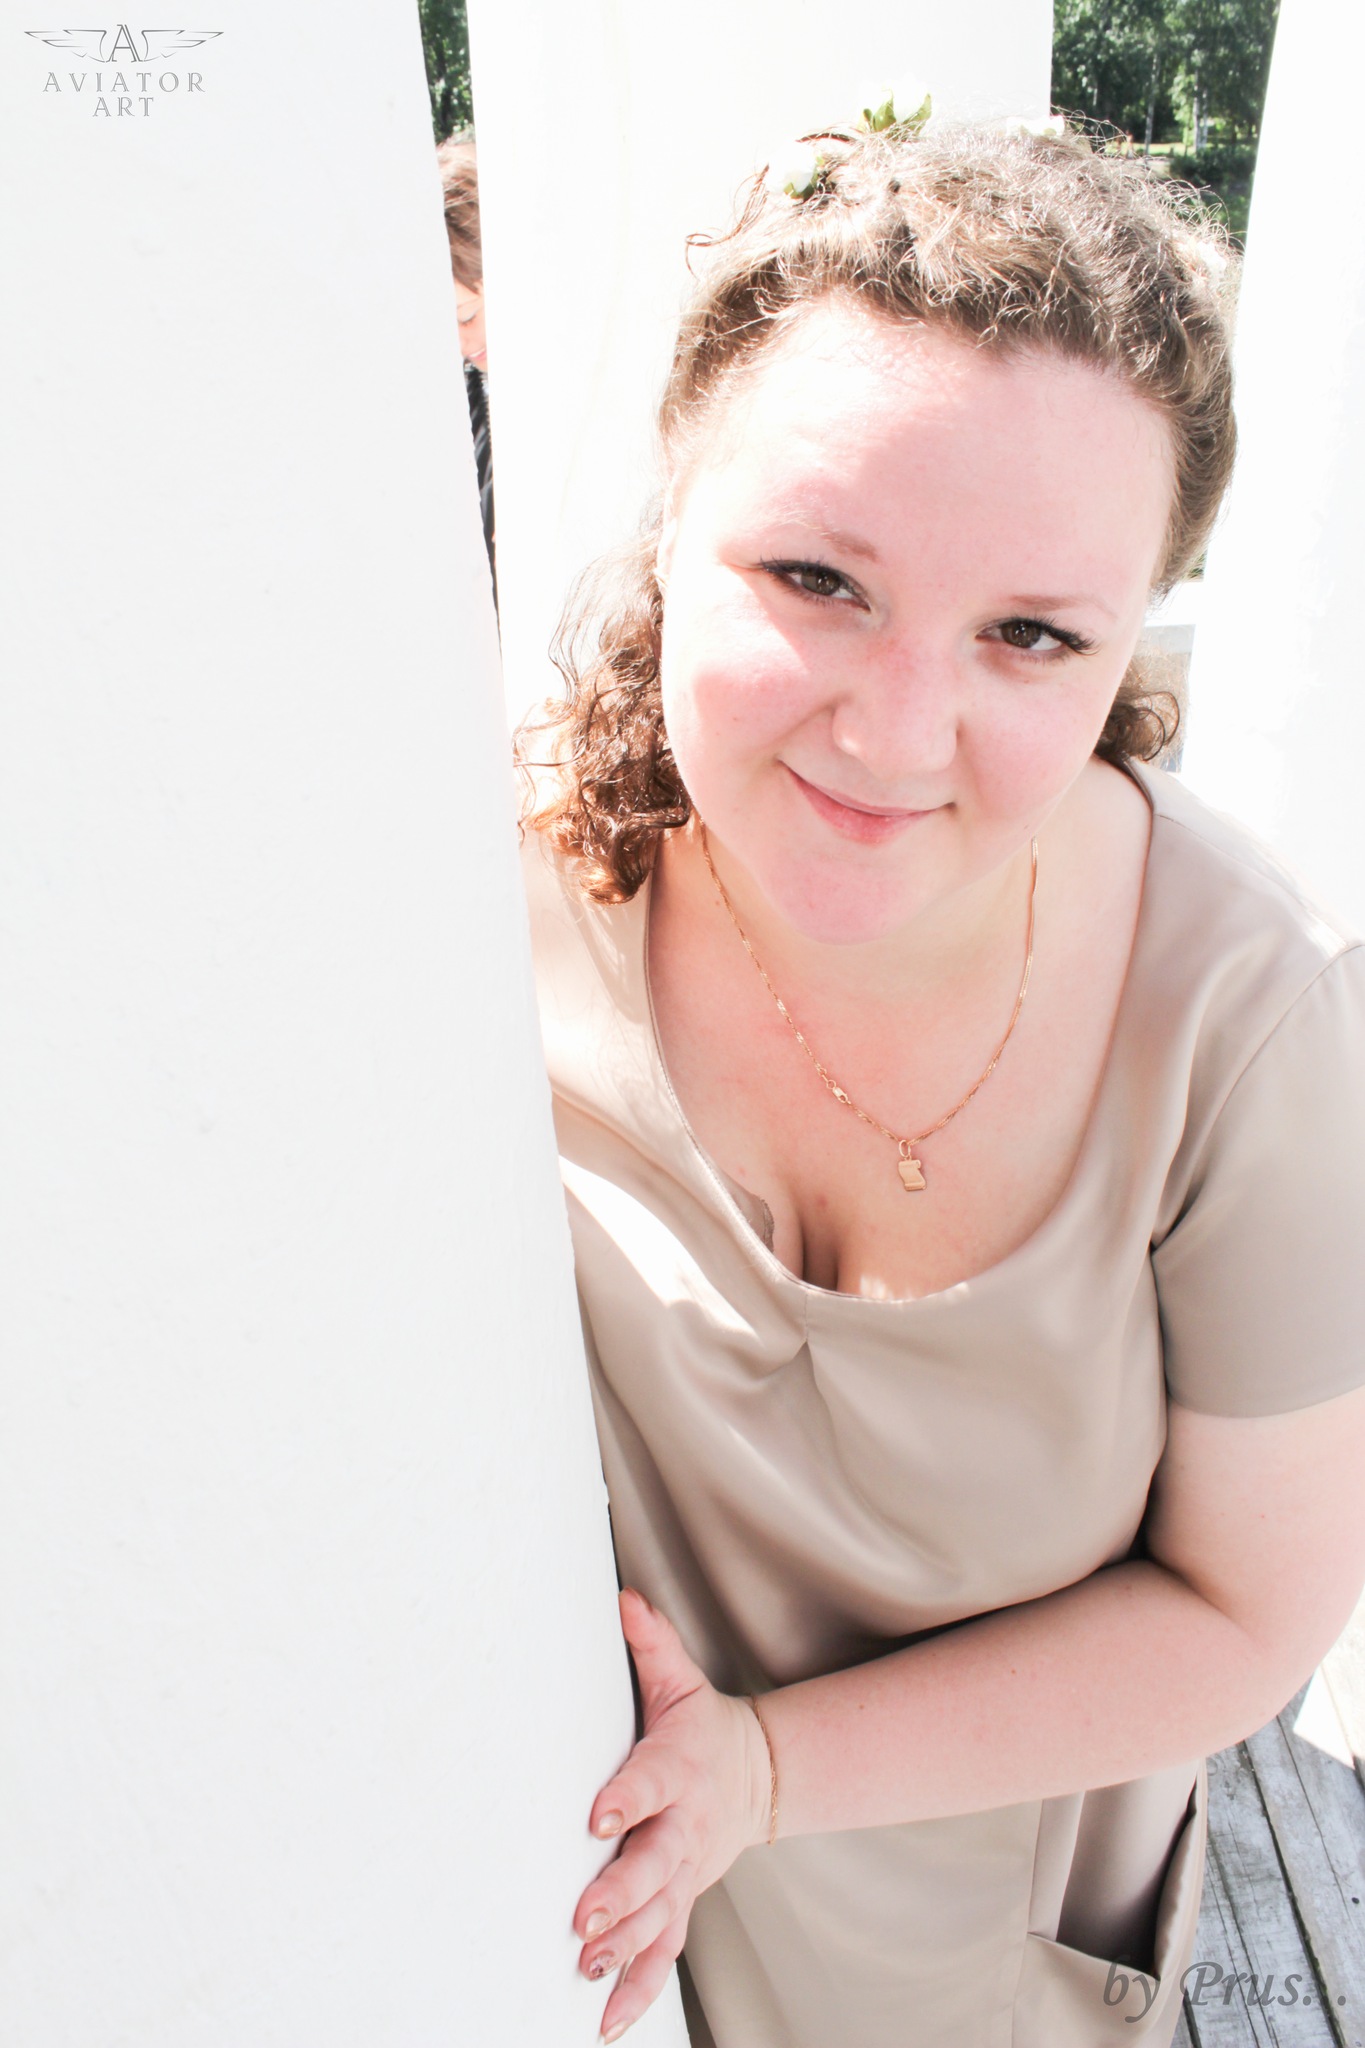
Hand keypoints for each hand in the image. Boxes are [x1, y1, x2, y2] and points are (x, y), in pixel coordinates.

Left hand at [574, 1587, 771, 2041]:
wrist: (755, 1778)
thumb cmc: (699, 1727)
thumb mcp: (680, 1680)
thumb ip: (651, 1643)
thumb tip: (622, 1599)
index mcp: (679, 1768)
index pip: (652, 1780)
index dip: (627, 1797)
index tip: (596, 1815)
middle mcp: (685, 1828)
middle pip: (655, 1863)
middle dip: (621, 1892)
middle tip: (583, 1918)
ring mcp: (685, 1873)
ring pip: (659, 1916)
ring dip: (624, 1946)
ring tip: (588, 1967)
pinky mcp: (682, 1903)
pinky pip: (663, 1953)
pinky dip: (638, 1990)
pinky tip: (605, 2021)